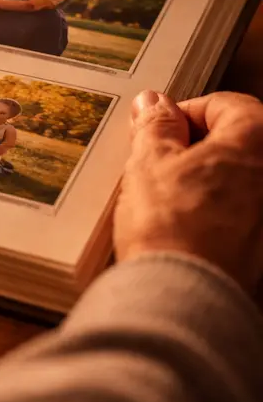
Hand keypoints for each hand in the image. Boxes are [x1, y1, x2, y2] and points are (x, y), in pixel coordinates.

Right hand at [114, 90, 262, 292]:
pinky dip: (220, 213)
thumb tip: (155, 105)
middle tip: (161, 164)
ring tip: (172, 200)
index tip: (159, 131)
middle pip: (239, 143)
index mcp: (259, 139)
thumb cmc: (171, 228)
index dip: (185, 113)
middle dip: (199, 148)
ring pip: (242, 181)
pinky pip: (245, 215)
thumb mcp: (148, 162)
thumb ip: (156, 126)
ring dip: (210, 181)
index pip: (226, 104)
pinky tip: (189, 227)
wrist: (183, 296)